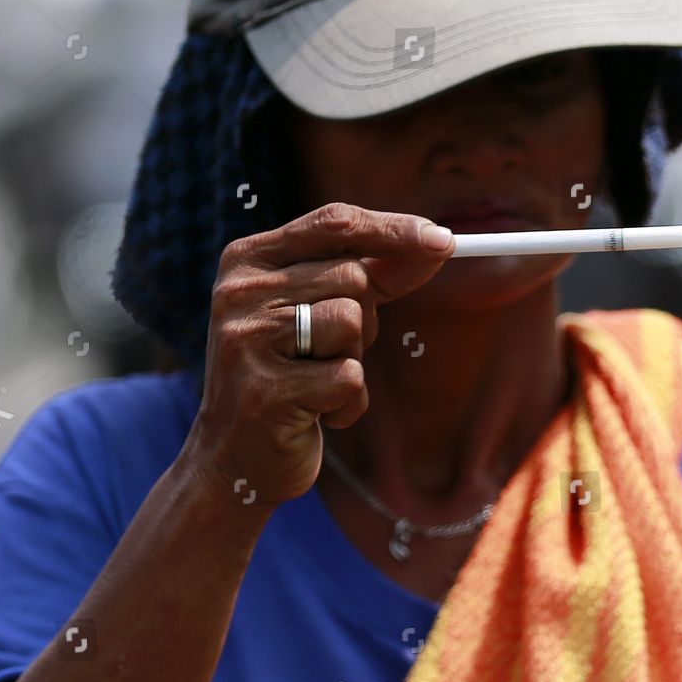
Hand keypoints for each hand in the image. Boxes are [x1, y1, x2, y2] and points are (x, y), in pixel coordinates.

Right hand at [183, 202, 454, 506]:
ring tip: (317, 383)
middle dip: (364, 320)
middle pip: (352, 276)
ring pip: (351, 322)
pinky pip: (349, 378)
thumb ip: (372, 275)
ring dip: (353, 360)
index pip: (333, 223)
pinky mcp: (266, 391)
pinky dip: (349, 403)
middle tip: (330, 353)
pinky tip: (317, 415)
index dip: (394, 229)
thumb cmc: (288, 376)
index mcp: (247, 259)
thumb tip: (438, 242)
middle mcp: (240, 292)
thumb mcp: (319, 313)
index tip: (446, 240)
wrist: (234, 458)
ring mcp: (248, 341)